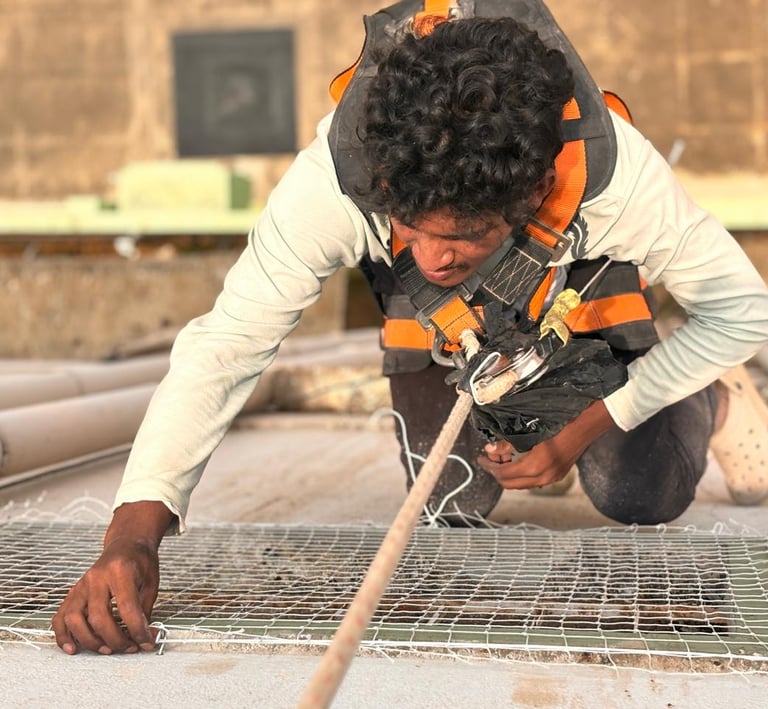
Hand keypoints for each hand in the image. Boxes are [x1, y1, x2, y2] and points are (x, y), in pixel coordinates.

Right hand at [52, 501, 172, 654]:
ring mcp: (81, 585)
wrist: (126, 544)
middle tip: (129, 647)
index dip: (137, 630)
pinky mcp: (73, 592)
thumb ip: (145, 610)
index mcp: (120, 571)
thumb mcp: (151, 581)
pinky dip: (63, 635)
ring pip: (74, 619)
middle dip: (115, 639)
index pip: (127, 607)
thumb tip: (145, 637)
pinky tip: (73, 648)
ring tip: (107, 649)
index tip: (147, 642)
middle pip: (98, 617)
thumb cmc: (140, 561)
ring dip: (89, 641)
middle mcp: (96, 577)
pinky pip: (60, 617)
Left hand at [477, 399, 616, 488]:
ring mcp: (552, 478)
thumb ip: (508, 442)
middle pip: (511, 484)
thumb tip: (490, 448)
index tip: (481, 458)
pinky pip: (533, 480)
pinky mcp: (558, 474)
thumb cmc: (561, 421)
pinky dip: (521, 473)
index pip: (504, 474)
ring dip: (509, 473)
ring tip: (502, 456)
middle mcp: (544, 477)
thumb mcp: (531, 430)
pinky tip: (518, 458)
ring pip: (521, 484)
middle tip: (489, 458)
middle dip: (497, 472)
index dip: (489, 467)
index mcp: (536, 466)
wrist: (588, 423)